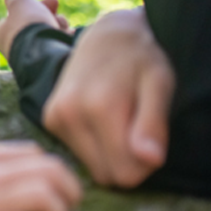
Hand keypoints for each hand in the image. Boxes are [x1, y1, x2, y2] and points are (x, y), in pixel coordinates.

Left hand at [0, 0, 70, 58]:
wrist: (45, 52)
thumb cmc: (29, 25)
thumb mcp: (19, 2)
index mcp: (3, 34)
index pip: (17, 16)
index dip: (30, 5)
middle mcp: (17, 47)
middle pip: (35, 23)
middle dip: (47, 12)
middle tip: (54, 2)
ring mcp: (35, 57)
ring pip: (50, 33)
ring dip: (59, 24)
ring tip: (62, 23)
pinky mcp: (51, 63)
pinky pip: (60, 45)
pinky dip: (67, 37)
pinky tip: (71, 34)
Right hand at [42, 7, 173, 187]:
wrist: (108, 34)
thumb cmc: (143, 58)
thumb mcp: (160, 84)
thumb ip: (153, 123)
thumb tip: (150, 160)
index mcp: (99, 108)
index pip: (126, 175)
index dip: (145, 164)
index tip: (152, 139)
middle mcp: (69, 113)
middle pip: (107, 174)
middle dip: (127, 161)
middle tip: (138, 127)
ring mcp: (55, 116)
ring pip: (92, 167)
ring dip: (111, 153)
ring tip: (121, 118)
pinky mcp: (50, 118)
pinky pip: (79, 154)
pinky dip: (95, 145)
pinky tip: (103, 118)